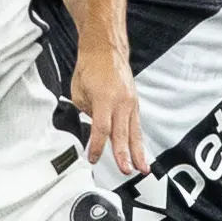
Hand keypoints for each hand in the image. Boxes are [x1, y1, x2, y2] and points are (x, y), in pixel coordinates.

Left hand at [71, 47, 147, 174]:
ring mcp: (130, 102)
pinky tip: (141, 152)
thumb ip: (86, 112)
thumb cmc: (91, 67)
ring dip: (138, 152)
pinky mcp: (135, 103)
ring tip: (142, 168)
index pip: (101, 128)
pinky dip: (138, 140)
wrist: (106, 50)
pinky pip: (136, 125)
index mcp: (105, 99)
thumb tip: (92, 126)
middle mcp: (121, 102)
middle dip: (124, 155)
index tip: (92, 157)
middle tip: (126, 170)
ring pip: (134, 132)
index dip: (97, 146)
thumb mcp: (79, 92)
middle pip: (122, 134)